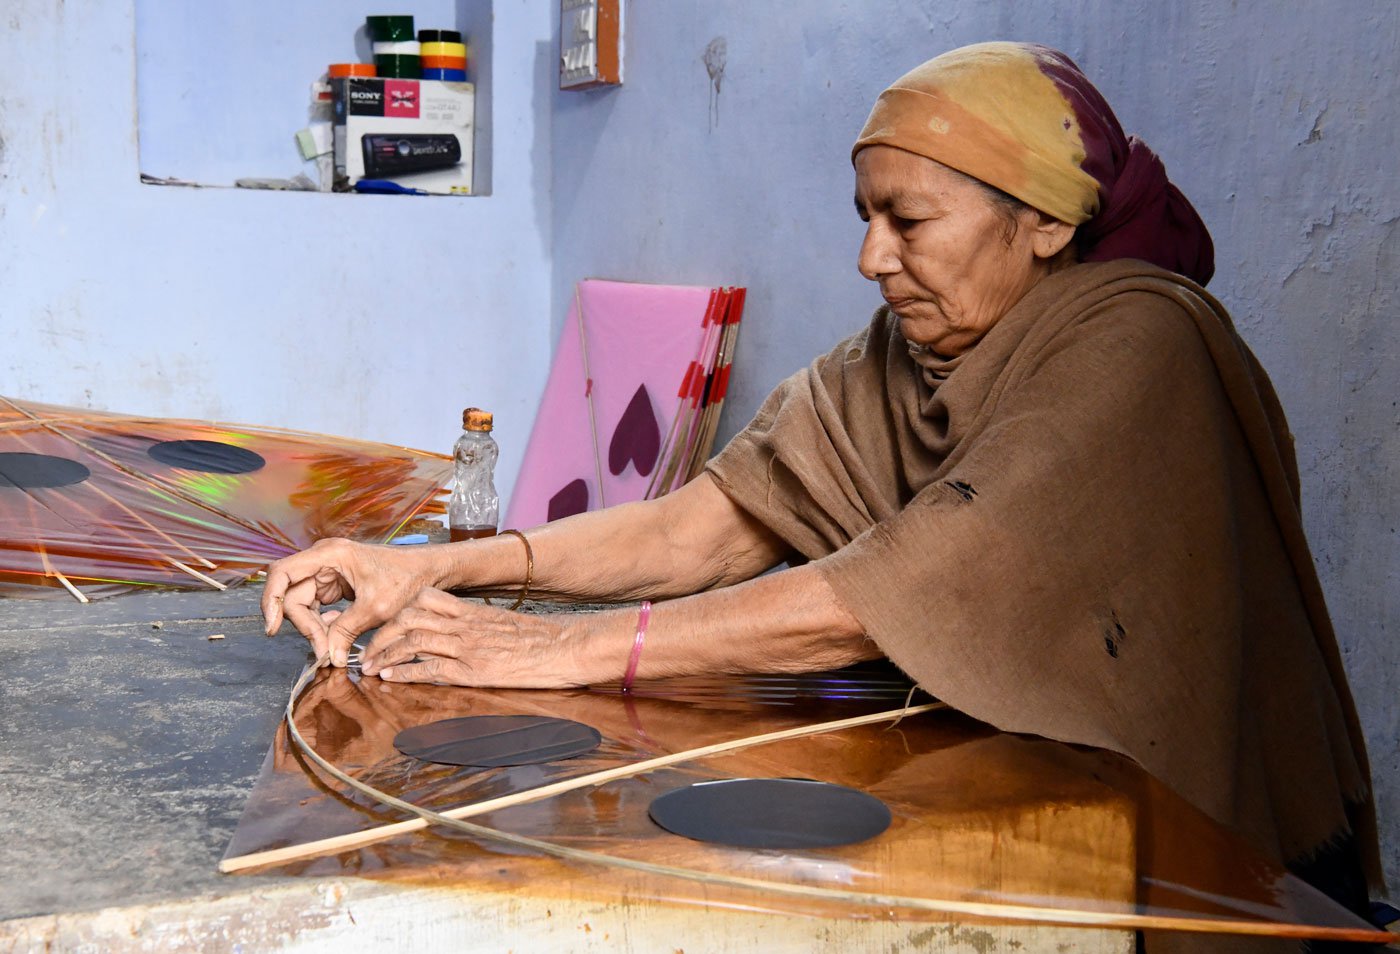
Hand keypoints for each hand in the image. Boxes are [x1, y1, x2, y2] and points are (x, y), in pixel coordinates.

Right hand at [262, 538, 436, 666]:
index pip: (282, 573)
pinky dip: (323, 624)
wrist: (428, 572)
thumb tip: (328, 658)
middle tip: (322, 651)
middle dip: (304, 625)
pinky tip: (337, 635)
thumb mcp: (376, 609)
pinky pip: (317, 607)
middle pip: (292, 595)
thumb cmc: (406, 579)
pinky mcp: (335, 585)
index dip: (271, 600)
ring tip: (331, 647)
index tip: (273, 629)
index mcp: (330, 554)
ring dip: (313, 628)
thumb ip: (347, 631)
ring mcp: (328, 571)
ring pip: (303, 604)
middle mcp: (323, 559)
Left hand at [361, 588, 584, 687]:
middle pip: (410, 618)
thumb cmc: (538, 637)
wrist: (562, 647)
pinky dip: (406, 672)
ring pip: (414, 641)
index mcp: (471, 610)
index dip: (397, 610)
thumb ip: (477, 623)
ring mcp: (467, 646)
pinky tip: (391, 678)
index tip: (382, 622)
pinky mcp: (473, 670)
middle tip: (367, 648)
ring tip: (370, 667)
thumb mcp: (503, 622)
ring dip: (386, 654)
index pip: (424, 599)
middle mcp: (464, 624)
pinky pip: (431, 668)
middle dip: (382, 633)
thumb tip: (458, 629)